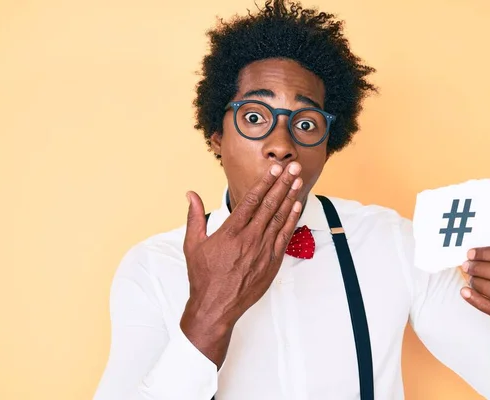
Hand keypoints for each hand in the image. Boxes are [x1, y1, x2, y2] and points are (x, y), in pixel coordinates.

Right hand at [180, 162, 303, 367]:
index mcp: (231, 231)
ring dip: (290, 197)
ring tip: (298, 180)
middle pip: (270, 204)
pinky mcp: (272, 262)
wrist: (216, 307)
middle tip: (293, 167)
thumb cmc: (203, 276)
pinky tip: (297, 206)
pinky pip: (285, 236)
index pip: (252, 200)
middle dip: (283, 183)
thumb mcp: (193, 244)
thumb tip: (191, 194)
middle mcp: (250, 238)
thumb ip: (194, 217)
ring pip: (280, 218)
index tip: (275, 168)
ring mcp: (263, 250)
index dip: (265, 182)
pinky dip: (292, 220)